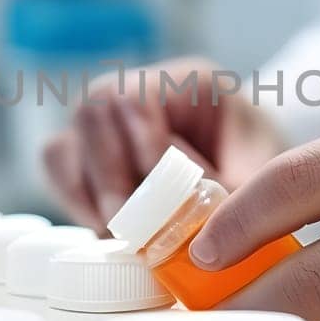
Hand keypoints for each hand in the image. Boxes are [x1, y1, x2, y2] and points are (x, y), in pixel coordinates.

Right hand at [42, 57, 286, 232]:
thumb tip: (194, 229)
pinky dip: (76, 202)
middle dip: (110, 179)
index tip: (159, 194)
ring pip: (64, 146)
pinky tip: (109, 233)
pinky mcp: (91, 160)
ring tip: (121, 237)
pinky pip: (59, 172)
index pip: (137, 96)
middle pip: (90, 115)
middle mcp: (137, 95)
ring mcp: (107, 127)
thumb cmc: (259, 164)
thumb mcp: (261, 172)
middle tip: (132, 230)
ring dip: (89, 195)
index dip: (141, 145)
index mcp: (185, 83)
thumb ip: (231, 193)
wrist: (261, 177)